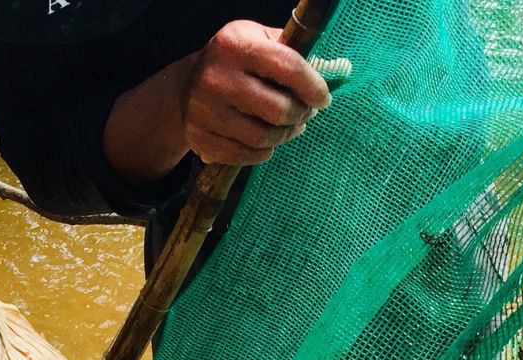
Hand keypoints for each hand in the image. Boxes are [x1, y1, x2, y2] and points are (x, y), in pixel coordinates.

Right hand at [180, 20, 331, 165]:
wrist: (185, 86)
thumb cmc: (235, 62)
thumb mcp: (257, 40)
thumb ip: (291, 52)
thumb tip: (337, 71)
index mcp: (235, 44)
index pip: (287, 67)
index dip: (313, 87)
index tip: (324, 99)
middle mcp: (217, 76)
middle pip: (278, 109)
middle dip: (301, 115)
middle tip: (306, 113)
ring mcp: (205, 110)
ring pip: (263, 138)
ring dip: (285, 136)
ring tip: (291, 127)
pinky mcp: (200, 137)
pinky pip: (246, 155)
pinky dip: (264, 152)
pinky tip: (268, 141)